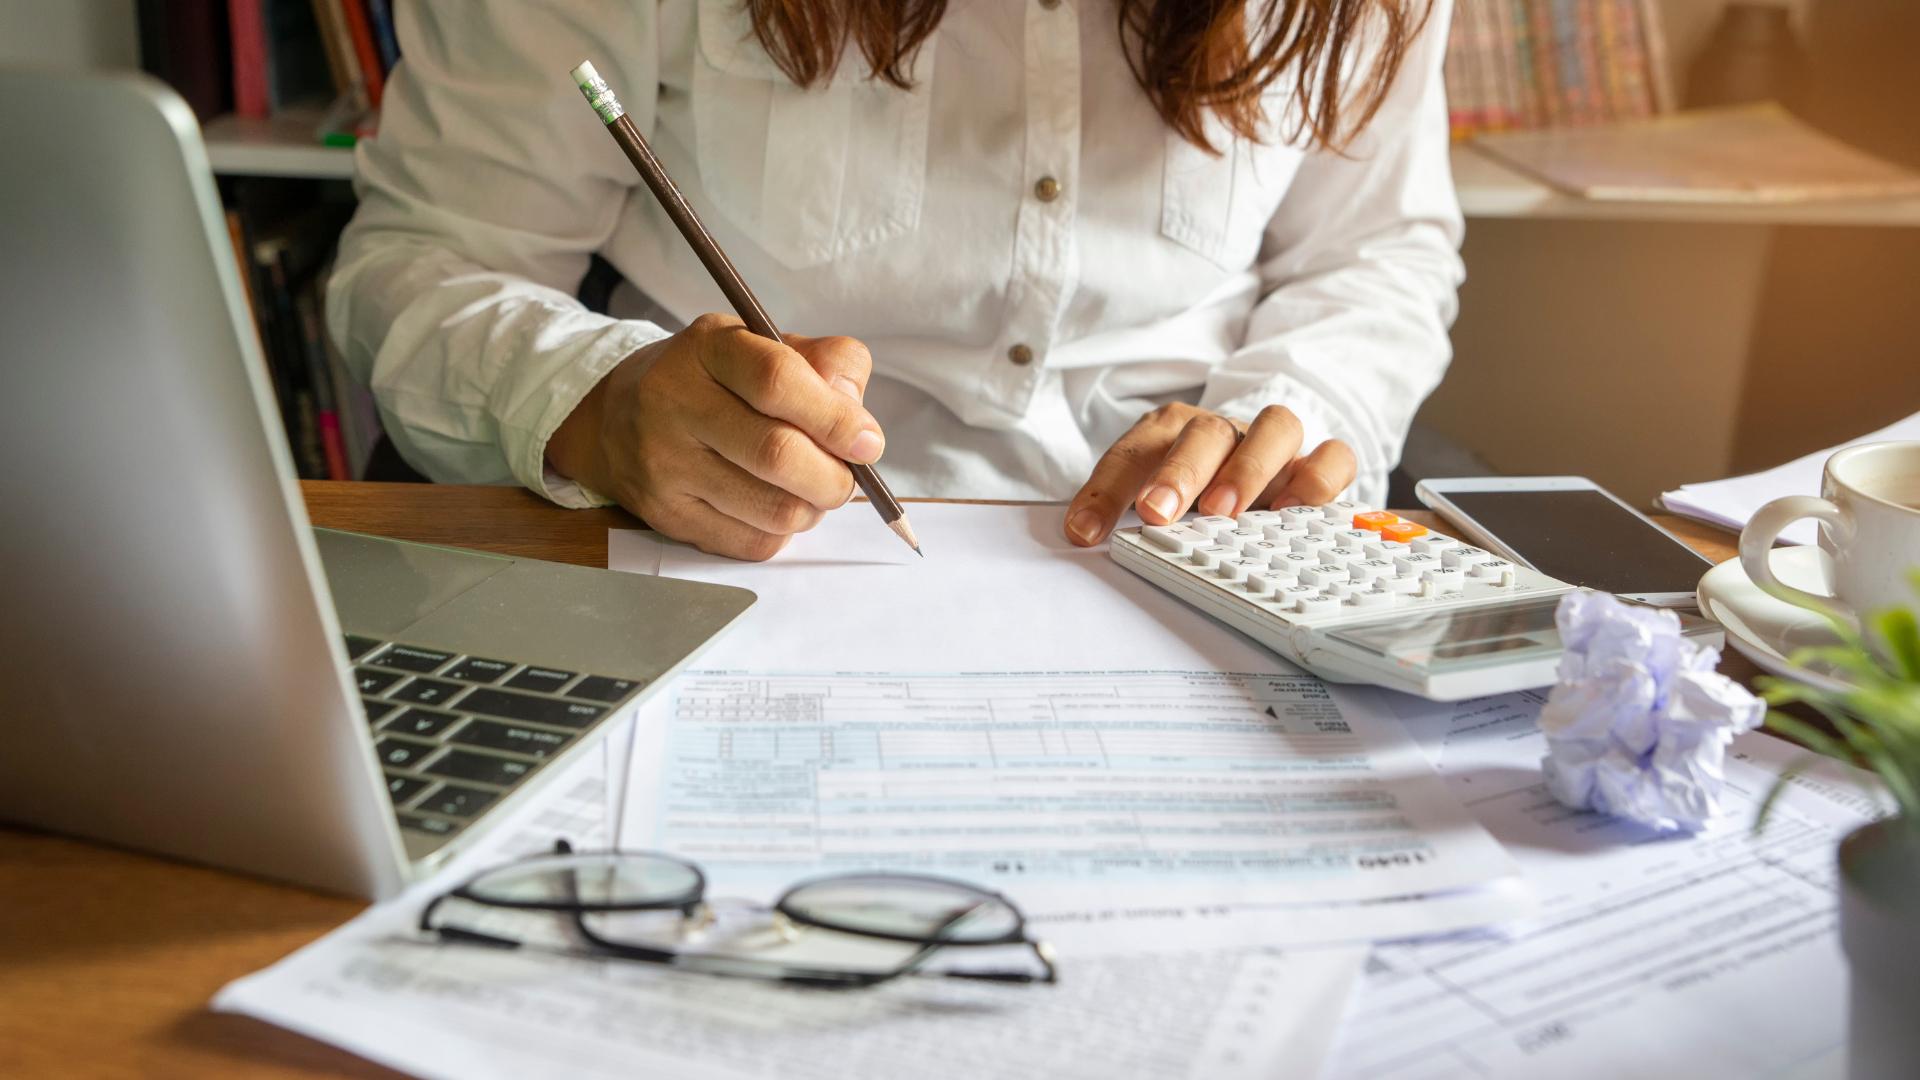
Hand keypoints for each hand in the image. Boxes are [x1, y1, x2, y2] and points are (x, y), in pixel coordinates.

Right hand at [546, 313, 884, 560]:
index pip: (777, 381)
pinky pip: (753, 543)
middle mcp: (675, 402)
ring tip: (810, 489)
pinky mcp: (666, 515)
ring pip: (773, 509)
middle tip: (847, 477)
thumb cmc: (715, 381)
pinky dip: (782, 532)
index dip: (835, 418)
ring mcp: (665, 464)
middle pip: (777, 454)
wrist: (618, 418)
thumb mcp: (766, 347)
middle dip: (834, 476)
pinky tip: (773, 505)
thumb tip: (859, 424)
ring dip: (813, 508)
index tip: (868, 443)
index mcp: (708, 347)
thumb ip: (826, 366)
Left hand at [1063, 402, 1355, 545]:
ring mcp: (1273, 444)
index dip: (1105, 491)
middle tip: (1157, 512)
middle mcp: (1224, 431)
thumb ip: (1124, 513)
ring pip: (1275, 427)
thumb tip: (1085, 540)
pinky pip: (1333, 455)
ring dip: (1247, 468)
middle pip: (1205, 432)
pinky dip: (1316, 479)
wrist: (1255, 464)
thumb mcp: (1151, 499)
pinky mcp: (1316, 463)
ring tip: (1225, 512)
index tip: (1084, 532)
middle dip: (1179, 472)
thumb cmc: (1193, 491)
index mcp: (1170, 431)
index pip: (1133, 452)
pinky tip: (1292, 512)